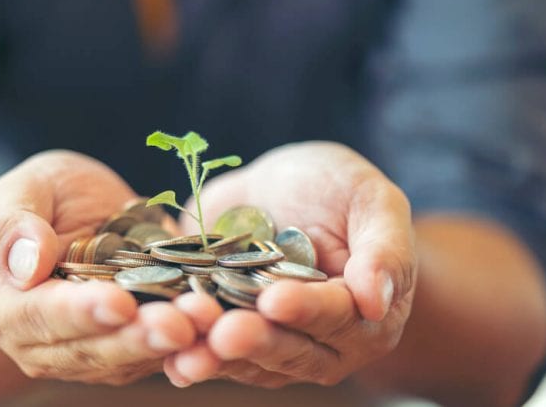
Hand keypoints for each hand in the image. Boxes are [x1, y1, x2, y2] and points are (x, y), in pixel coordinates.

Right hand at [0, 151, 195, 384]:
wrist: (74, 215)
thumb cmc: (43, 196)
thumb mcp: (25, 187)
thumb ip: (13, 222)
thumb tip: (24, 264)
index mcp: (1, 303)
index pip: (38, 315)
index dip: (79, 312)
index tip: (118, 302)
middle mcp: (38, 342)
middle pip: (89, 348)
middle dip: (136, 337)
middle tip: (179, 325)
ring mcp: (84, 351)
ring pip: (127, 357)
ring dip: (169, 344)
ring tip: (204, 321)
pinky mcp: (125, 349)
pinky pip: (156, 353)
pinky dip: (187, 344)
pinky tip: (216, 325)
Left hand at [163, 142, 415, 386]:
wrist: (279, 186)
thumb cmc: (336, 186)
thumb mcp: (370, 199)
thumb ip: (383, 247)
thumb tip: (378, 301)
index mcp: (364, 314)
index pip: (338, 317)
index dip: (308, 310)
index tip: (276, 299)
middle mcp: (320, 340)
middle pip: (290, 349)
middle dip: (256, 341)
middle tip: (225, 333)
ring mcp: (272, 340)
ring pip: (247, 359)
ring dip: (215, 356)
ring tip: (186, 352)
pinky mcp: (229, 331)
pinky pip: (210, 347)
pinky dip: (187, 348)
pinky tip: (162, 349)